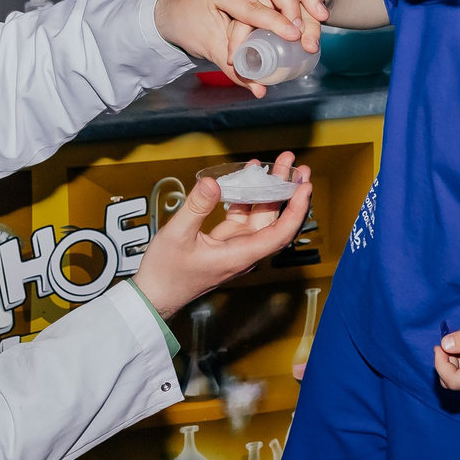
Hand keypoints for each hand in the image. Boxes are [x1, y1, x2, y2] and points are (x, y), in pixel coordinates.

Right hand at [131, 153, 312, 317]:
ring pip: (261, 216)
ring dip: (269, 190)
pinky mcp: (226, 242)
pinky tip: (248, 176)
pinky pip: (244, 216)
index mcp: (240, 255)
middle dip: (287, 190)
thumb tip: (213, 182)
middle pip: (275, 219)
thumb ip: (197, 207)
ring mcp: (236, 246)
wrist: (155, 296)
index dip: (296, 210)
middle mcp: (244, 251)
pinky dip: (247, 196)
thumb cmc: (166, 273)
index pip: (280, 233)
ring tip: (278, 164)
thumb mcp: (177, 236)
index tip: (305, 187)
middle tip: (296, 165)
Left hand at [153, 0, 328, 96]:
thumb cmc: (190, 26)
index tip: (293, 36)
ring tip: (322, 14)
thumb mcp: (210, 49)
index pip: (250, 6)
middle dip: (294, 3)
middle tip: (306, 28)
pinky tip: (317, 1)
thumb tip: (259, 91)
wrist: (175, 8)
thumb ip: (235, 70)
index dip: (274, 22)